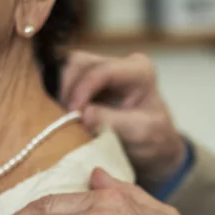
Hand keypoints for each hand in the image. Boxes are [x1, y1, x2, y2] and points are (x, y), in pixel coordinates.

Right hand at [61, 51, 186, 187]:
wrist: (154, 151)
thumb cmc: (153, 141)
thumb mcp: (139, 134)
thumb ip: (113, 121)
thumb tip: (83, 114)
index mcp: (139, 70)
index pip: (103, 70)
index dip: (84, 89)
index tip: (75, 114)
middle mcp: (119, 64)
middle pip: (80, 63)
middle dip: (69, 90)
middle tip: (65, 118)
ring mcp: (102, 71)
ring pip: (68, 69)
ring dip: (61, 94)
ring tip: (64, 119)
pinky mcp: (88, 83)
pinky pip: (65, 82)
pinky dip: (60, 98)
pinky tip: (63, 117)